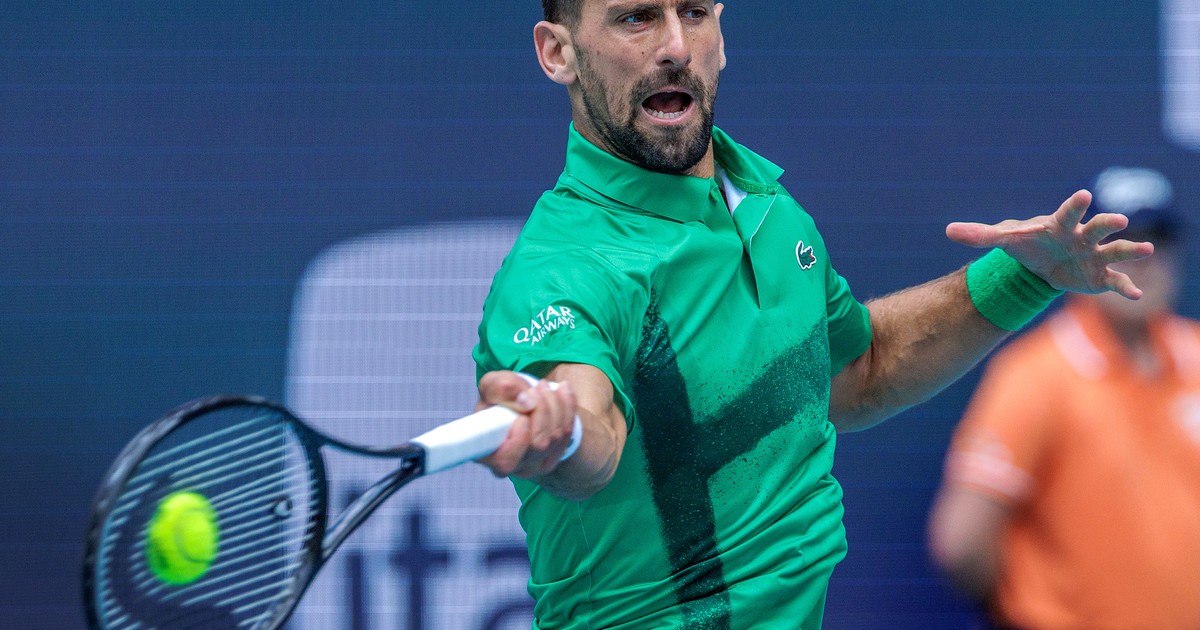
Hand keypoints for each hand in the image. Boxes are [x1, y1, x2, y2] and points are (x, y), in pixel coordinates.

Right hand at [475, 371, 577, 478]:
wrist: (521, 404)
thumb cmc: (499, 398)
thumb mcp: (492, 385)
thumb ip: (500, 388)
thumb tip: (527, 402)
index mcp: (486, 452)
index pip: (505, 461)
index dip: (518, 442)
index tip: (522, 418)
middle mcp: (511, 465)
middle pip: (538, 445)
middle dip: (542, 410)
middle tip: (537, 388)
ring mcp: (533, 465)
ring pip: (555, 438)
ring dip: (555, 405)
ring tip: (544, 386)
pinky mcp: (552, 458)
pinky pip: (568, 434)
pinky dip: (567, 408)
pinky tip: (562, 392)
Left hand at [945, 189, 1154, 298]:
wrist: (1040, 264)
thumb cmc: (1026, 245)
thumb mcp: (1003, 240)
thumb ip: (979, 235)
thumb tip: (948, 230)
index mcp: (1060, 225)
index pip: (1068, 211)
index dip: (1075, 204)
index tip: (1084, 195)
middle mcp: (1082, 237)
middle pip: (1097, 227)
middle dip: (1107, 223)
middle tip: (1119, 220)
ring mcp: (1094, 256)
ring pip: (1115, 250)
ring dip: (1130, 250)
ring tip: (1147, 250)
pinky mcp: (1099, 276)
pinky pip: (1116, 281)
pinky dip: (1126, 287)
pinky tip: (1137, 294)